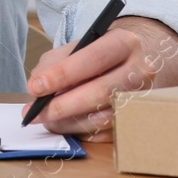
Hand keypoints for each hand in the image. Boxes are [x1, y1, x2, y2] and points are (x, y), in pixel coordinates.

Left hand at [24, 16, 177, 140]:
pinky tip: (63, 124)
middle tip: (35, 112)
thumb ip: (53, 63)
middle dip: (62, 105)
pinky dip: (79, 131)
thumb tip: (36, 88)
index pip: (94, 59)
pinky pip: (104, 134)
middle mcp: (140, 71)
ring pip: (102, 118)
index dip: (63, 74)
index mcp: (125, 43)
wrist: (135, 63)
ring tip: (45, 119)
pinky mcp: (136, 121)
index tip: (36, 87)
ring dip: (67, 123)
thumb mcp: (77, 46)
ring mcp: (142, 100)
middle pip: (101, 92)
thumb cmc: (99, 54)